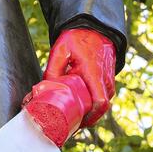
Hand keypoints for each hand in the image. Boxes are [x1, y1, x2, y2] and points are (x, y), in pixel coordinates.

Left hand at [22, 28, 115, 144]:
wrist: (94, 27)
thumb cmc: (77, 38)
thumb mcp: (61, 49)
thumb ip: (52, 69)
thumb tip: (43, 91)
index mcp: (94, 73)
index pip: (100, 103)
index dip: (90, 117)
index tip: (78, 122)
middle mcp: (105, 79)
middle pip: (101, 108)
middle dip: (87, 118)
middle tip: (70, 123)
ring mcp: (109, 80)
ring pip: (102, 104)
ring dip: (90, 111)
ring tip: (73, 114)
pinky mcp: (108, 80)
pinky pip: (103, 96)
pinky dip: (93, 103)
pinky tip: (80, 104)